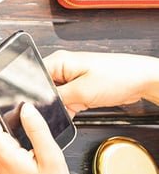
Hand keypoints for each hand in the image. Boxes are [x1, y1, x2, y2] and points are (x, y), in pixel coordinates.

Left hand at [0, 101, 86, 173]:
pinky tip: (28, 132)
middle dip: (2, 109)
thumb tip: (26, 108)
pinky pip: (0, 142)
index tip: (7, 93)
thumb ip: (38, 130)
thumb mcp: (51, 158)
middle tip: (24, 101)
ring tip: (29, 114)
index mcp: (0, 152)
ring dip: (8, 121)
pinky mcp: (1, 165)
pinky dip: (11, 133)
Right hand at [43, 50, 158, 114]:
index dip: (32, 93)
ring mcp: (71, 78)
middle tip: (57, 109)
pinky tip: (74, 112)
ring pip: (54, 97)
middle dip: (48, 102)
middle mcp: (63, 68)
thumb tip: (41, 105)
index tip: (35, 107)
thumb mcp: (82, 91)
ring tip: (71, 108)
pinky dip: (68, 109)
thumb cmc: (120, 76)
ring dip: (60, 106)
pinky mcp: (79, 88)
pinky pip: (65, 101)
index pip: (33, 77)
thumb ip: (57, 99)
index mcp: (59, 61)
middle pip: (43, 89)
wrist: (143, 81)